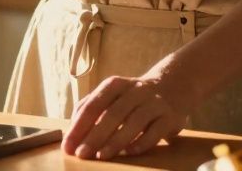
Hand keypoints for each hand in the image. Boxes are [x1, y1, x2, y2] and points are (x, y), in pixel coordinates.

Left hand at [61, 74, 189, 159]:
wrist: (173, 86)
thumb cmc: (132, 97)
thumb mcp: (111, 95)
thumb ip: (90, 108)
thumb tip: (70, 132)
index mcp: (114, 85)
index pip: (92, 105)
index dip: (79, 126)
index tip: (68, 146)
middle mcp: (134, 91)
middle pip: (112, 114)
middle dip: (94, 136)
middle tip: (82, 154)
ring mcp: (154, 103)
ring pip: (134, 122)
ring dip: (116, 140)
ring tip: (101, 156)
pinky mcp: (170, 117)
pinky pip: (155, 131)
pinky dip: (142, 142)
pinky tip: (130, 153)